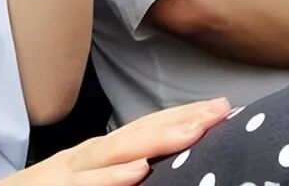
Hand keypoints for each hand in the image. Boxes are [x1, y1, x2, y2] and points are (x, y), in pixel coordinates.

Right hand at [0, 100, 230, 185]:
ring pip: (117, 153)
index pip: (144, 132)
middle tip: (222, 110)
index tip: (220, 109)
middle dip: (181, 121)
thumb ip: (109, 175)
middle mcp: (83, 159)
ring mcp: (66, 176)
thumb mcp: (78, 184)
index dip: (180, 119)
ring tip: (194, 131)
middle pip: (138, 134)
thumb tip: (149, 170)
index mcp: (94, 158)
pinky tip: (138, 172)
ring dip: (157, 140)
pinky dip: (110, 179)